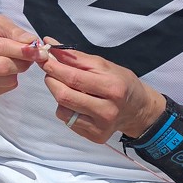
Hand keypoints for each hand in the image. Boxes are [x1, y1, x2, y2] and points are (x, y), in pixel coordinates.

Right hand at [0, 15, 47, 96]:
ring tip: (19, 60)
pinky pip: (4, 89)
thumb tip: (30, 42)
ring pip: (5, 80)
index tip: (38, 50)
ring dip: (19, 70)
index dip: (21, 50)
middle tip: (34, 56)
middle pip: (1, 67)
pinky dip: (12, 79)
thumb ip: (14, 31)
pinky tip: (9, 70)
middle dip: (22, 61)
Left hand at [39, 40, 165, 142]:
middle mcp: (107, 110)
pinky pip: (68, 121)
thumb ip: (76, 57)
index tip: (44, 60)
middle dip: (51, 80)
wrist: (137, 109)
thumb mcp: (104, 65)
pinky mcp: (95, 136)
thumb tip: (51, 45)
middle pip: (64, 96)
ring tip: (69, 88)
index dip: (54, 68)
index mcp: (112, 88)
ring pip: (63, 110)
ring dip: (58, 95)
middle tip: (50, 71)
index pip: (74, 78)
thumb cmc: (120, 82)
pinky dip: (66, 109)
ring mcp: (101, 127)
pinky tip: (77, 103)